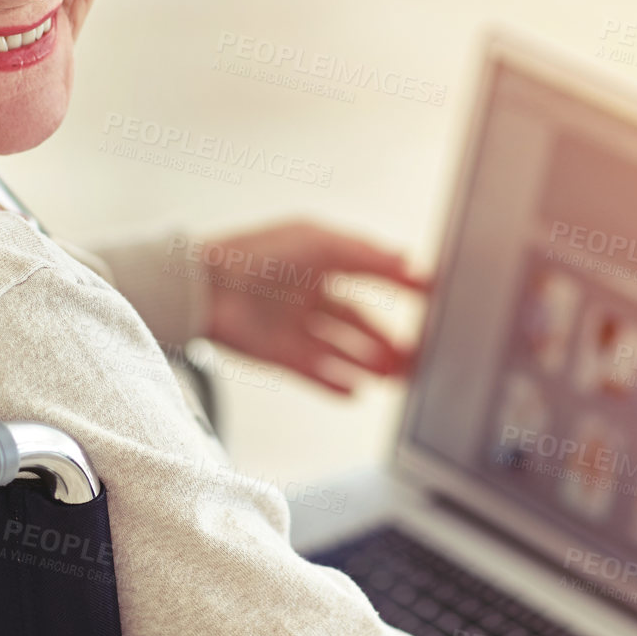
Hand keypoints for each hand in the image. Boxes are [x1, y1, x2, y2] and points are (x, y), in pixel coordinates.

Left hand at [199, 219, 429, 394]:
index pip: (370, 274)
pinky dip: (336, 383)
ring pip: (342, 349)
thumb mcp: (320, 244)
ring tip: (399, 376)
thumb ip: (367, 256)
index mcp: (320, 260)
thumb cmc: (257, 252)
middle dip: (389, 338)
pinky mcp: (277, 353)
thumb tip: (411, 263)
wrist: (203, 285)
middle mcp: (308, 293)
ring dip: (370, 363)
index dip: (401, 286)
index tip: (433, 298)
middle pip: (359, 321)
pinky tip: (358, 392)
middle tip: (421, 353)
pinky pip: (315, 372)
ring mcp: (293, 324)